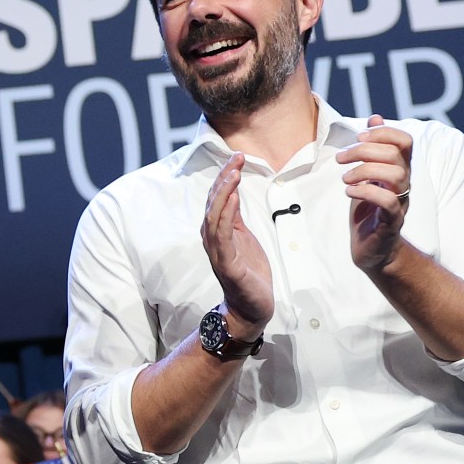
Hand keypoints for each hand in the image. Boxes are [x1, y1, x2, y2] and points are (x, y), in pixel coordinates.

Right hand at [201, 153, 272, 335]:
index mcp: (217, 230)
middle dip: (224, 177)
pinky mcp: (226, 263)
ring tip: (234, 173)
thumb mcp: (243, 237)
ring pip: (214, 214)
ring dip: (223, 192)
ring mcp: (217, 250)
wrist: (251, 306)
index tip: (237, 157)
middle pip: (214, 201)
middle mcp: (212, 237)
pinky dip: (225, 215)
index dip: (225, 175)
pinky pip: (221, 235)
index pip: (217, 197)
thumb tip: (233, 189)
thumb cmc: (248, 272)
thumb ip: (235, 216)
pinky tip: (234, 198)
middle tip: (237, 157)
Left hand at [336, 116, 412, 272]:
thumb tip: (376, 117)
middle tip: (340, 159)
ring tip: (345, 178)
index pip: (405, 141)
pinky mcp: (392, 222)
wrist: (372, 250)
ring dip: (364, 171)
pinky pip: (389, 201)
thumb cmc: (369, 210)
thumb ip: (372, 148)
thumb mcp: (367, 174)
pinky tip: (349, 192)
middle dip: (363, 151)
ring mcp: (400, 202)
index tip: (359, 137)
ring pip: (395, 175)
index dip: (383, 132)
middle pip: (395, 155)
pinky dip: (366, 192)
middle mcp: (404, 183)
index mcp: (399, 169)